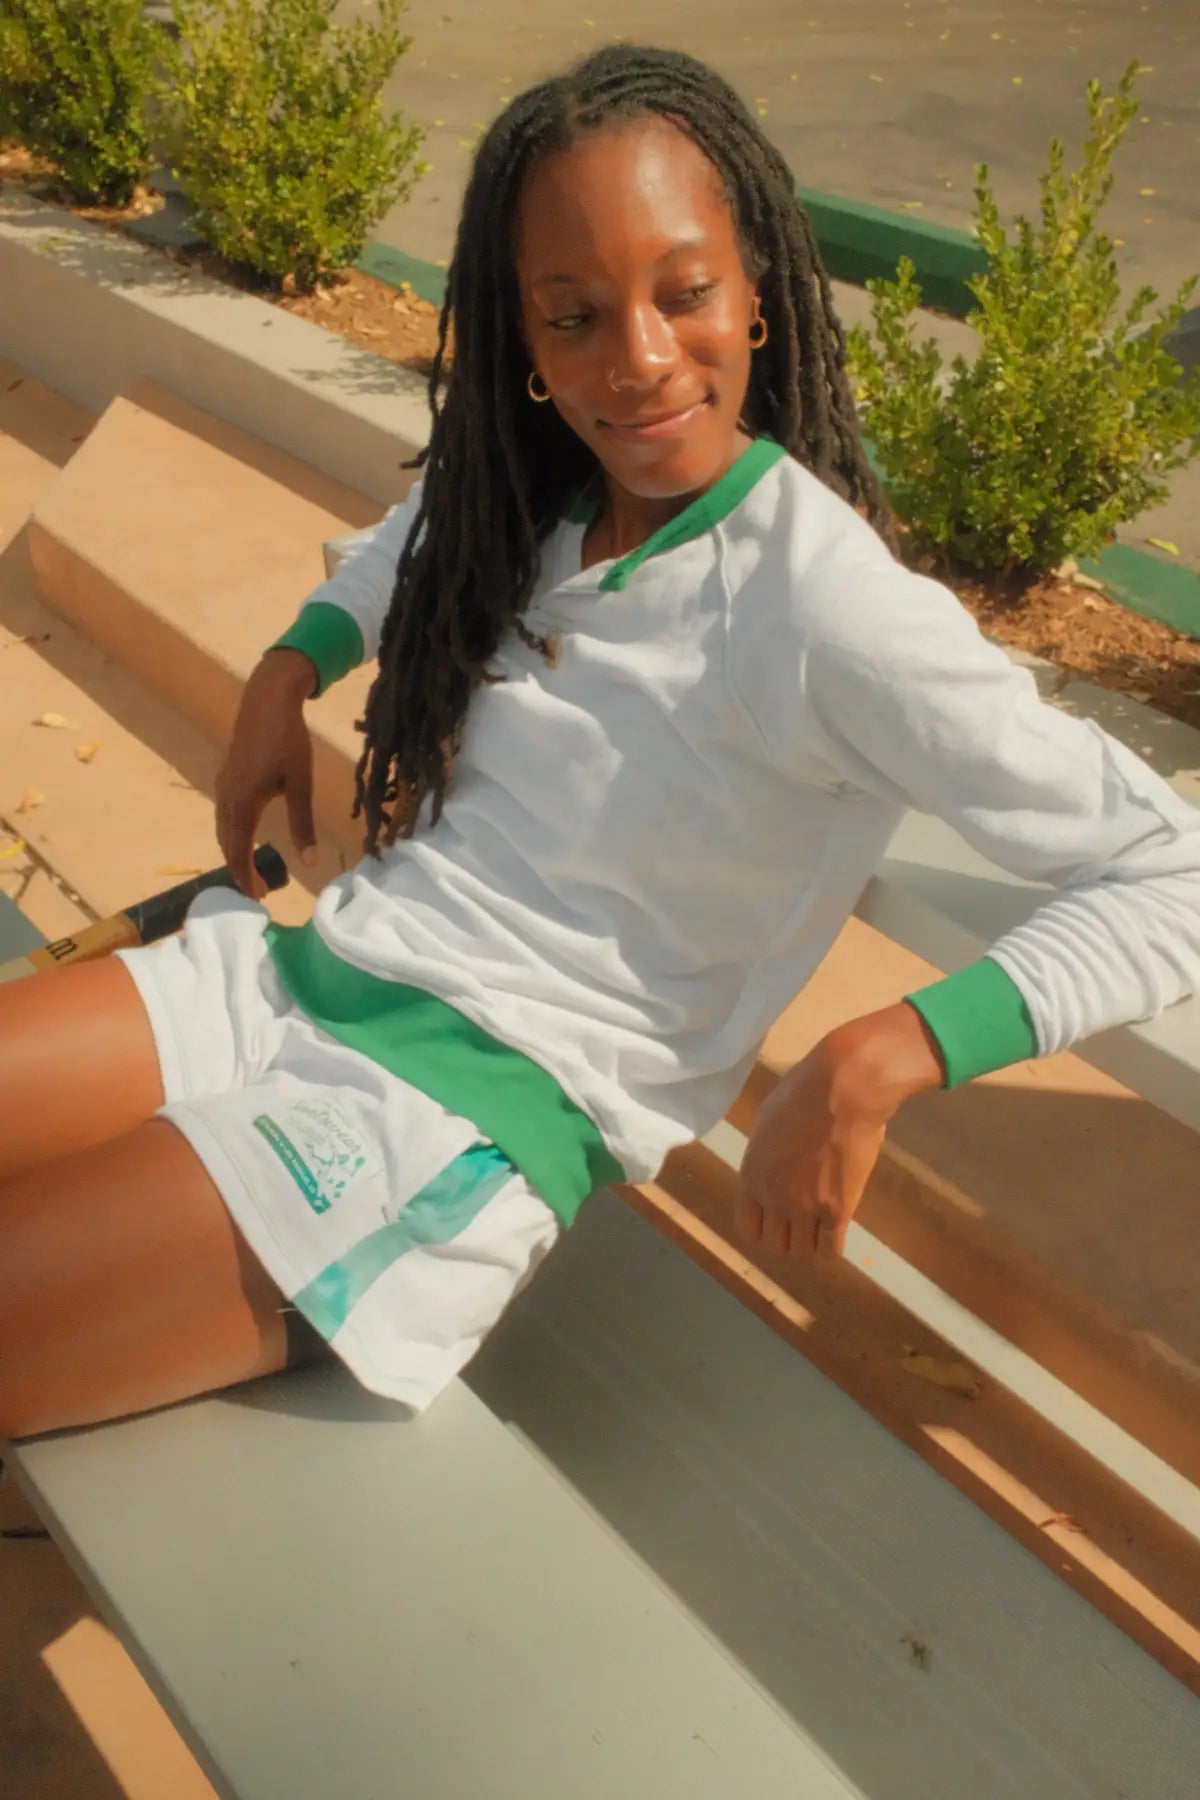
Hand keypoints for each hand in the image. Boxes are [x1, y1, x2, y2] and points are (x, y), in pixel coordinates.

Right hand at [215, 650, 318, 896]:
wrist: (266, 700)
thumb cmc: (288, 741)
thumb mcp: (300, 785)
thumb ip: (303, 824)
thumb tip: (311, 861)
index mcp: (243, 803)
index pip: (239, 852)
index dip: (247, 878)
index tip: (260, 898)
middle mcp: (226, 798)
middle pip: (227, 845)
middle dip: (240, 870)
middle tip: (259, 890)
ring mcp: (222, 786)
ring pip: (223, 830)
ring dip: (235, 852)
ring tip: (251, 869)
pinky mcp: (225, 777)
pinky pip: (223, 815)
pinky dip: (232, 834)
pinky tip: (246, 836)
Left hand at [735, 1003, 944, 1260]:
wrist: (841, 1092)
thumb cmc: (801, 1093)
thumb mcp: (767, 1120)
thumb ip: (766, 1150)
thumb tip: (774, 1158)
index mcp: (751, 1176)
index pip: (746, 1227)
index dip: (761, 1226)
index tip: (773, 1218)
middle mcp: (774, 1200)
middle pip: (774, 1245)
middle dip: (786, 1237)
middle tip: (799, 1223)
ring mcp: (806, 1209)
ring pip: (802, 1253)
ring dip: (809, 1243)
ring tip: (819, 1228)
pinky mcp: (839, 1212)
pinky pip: (831, 1250)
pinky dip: (832, 1247)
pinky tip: (836, 1231)